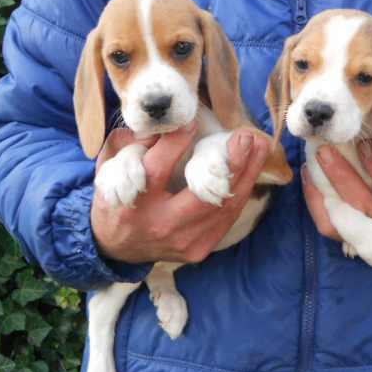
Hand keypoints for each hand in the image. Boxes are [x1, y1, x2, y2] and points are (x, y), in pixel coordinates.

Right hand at [91, 125, 269, 263]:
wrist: (119, 247)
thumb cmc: (119, 199)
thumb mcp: (112, 170)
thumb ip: (134, 146)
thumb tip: (167, 124)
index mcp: (133, 203)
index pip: (156, 169)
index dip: (175, 143)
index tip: (192, 122)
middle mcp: (159, 225)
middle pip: (201, 194)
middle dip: (229, 163)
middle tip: (246, 136)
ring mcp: (182, 241)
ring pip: (223, 207)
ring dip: (246, 174)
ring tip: (258, 146)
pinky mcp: (199, 249)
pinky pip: (227, 217)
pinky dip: (240, 191)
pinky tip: (251, 169)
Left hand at [301, 142, 371, 251]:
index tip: (367, 144)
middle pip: (364, 206)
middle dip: (343, 175)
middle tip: (327, 148)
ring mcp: (369, 239)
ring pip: (341, 219)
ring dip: (325, 187)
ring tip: (315, 158)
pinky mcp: (351, 239)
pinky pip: (328, 226)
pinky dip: (315, 201)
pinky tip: (310, 174)